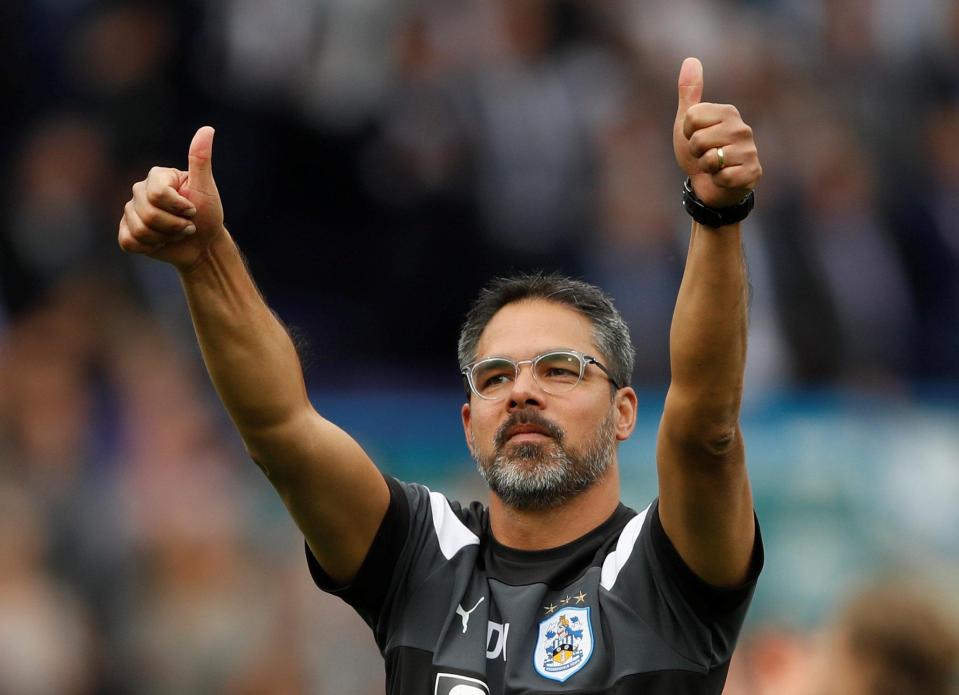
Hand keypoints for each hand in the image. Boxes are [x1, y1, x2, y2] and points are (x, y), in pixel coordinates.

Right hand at [118, 126, 224, 270]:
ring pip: (140, 229)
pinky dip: (150, 247)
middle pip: (149, 213)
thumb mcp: (206, 188)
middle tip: (187, 226)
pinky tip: (161, 242)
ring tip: (176, 234)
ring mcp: (131, 211)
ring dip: (165, 238)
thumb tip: (207, 129)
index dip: (179, 207)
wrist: (203, 244)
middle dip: (175, 225)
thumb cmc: (208, 214)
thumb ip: (201, 160)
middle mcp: (140, 190)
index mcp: (157, 176)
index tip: (193, 209)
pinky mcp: (126, 231)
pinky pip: (129, 241)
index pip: (157, 194)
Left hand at [673, 58, 761, 208]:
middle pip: (699, 139)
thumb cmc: (700, 152)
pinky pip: (723, 176)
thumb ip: (689, 93)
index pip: (691, 117)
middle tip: (705, 155)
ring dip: (706, 168)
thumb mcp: (688, 122)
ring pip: (711, 158)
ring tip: (714, 166)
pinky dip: (717, 181)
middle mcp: (742, 128)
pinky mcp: (753, 172)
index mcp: (727, 112)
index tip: (695, 139)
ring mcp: (750, 150)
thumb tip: (691, 59)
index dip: (687, 133)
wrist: (710, 186)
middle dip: (696, 153)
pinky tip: (724, 178)